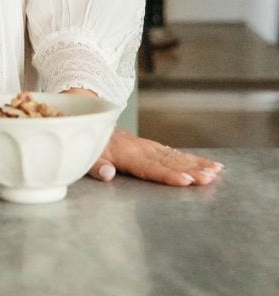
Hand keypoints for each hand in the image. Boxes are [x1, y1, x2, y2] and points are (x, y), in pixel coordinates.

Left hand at [89, 128, 223, 186]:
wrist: (92, 121)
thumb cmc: (91, 145)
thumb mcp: (87, 156)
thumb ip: (96, 166)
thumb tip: (108, 174)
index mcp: (126, 154)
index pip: (150, 167)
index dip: (168, 175)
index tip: (186, 181)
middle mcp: (141, 149)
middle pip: (169, 161)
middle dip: (191, 170)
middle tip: (211, 177)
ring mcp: (148, 147)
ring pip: (175, 156)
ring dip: (197, 163)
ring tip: (217, 170)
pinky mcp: (152, 147)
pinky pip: (174, 153)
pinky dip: (191, 158)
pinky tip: (206, 164)